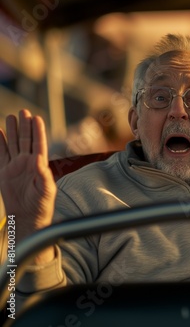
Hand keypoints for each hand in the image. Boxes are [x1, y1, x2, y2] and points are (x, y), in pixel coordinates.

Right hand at [0, 110, 55, 262]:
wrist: (27, 216)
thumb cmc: (41, 204)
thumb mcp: (46, 189)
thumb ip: (43, 174)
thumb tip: (39, 159)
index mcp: (39, 165)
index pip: (39, 144)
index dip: (38, 131)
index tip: (36, 118)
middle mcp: (27, 163)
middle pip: (25, 140)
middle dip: (24, 126)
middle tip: (23, 111)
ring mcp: (15, 166)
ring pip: (13, 144)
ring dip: (12, 131)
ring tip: (10, 116)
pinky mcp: (4, 172)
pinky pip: (0, 154)